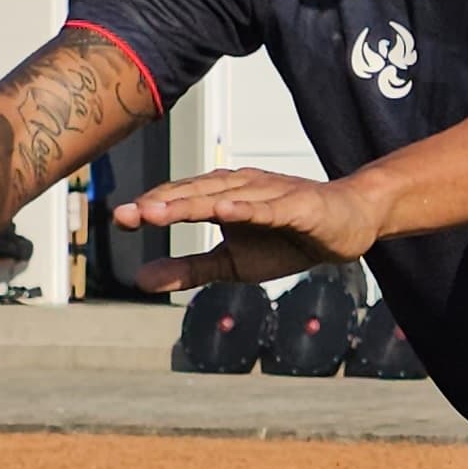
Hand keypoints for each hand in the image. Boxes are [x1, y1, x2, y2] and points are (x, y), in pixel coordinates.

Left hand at [116, 167, 379, 297]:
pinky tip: (224, 211)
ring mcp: (270, 194)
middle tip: (130, 214)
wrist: (347, 228)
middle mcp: (241, 188)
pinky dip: (246, 208)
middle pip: (195, 193)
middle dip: (162, 203)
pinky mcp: (299, 205)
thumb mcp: (231, 264)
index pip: (180, 199)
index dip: (152, 208)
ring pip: (226, 197)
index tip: (120, 219)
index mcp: (221, 198)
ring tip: (160, 212)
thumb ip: (187, 270)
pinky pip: (269, 208)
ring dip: (192, 203)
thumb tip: (139, 281)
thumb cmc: (287, 240)